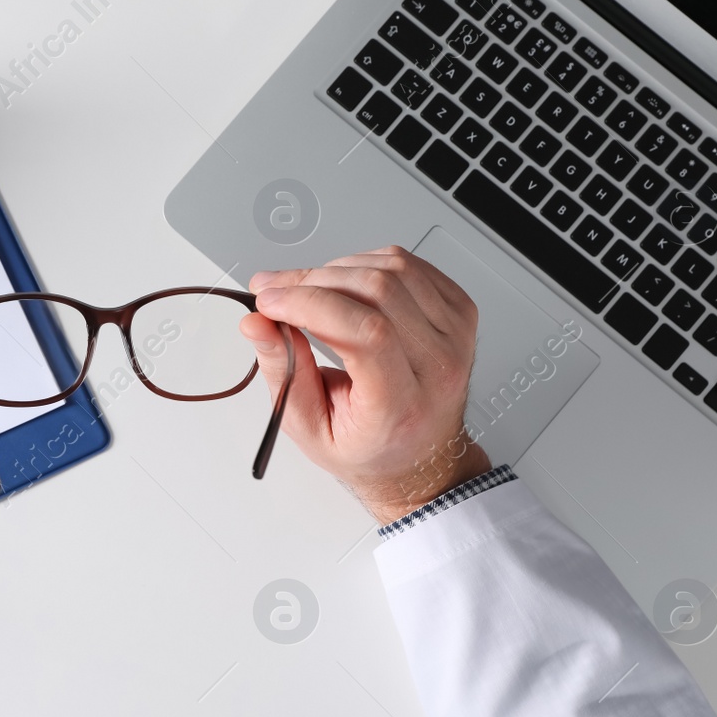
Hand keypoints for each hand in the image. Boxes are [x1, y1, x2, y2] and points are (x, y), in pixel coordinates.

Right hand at [240, 247, 491, 524]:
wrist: (420, 454)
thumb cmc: (370, 446)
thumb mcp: (309, 427)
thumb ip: (281, 372)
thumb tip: (256, 323)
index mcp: (402, 405)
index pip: (366, 333)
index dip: (310, 304)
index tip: (270, 302)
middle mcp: (439, 366)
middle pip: (378, 291)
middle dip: (312, 280)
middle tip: (275, 291)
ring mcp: (456, 335)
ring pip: (393, 269)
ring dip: (336, 268)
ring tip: (307, 291)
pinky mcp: (460, 312)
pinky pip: (410, 264)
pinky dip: (366, 262)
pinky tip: (344, 284)